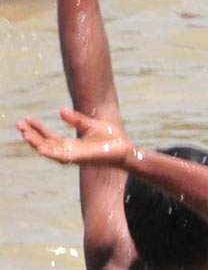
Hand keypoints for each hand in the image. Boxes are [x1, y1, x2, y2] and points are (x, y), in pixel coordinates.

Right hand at [17, 108, 131, 166]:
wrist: (126, 149)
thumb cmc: (112, 139)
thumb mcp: (91, 125)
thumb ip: (76, 119)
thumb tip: (60, 110)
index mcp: (73, 144)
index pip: (50, 137)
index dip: (38, 129)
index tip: (27, 119)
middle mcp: (71, 151)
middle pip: (46, 144)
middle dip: (32, 135)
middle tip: (19, 125)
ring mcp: (75, 156)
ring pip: (50, 151)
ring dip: (37, 143)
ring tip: (24, 134)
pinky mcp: (81, 159)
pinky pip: (62, 157)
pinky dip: (50, 152)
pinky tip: (39, 147)